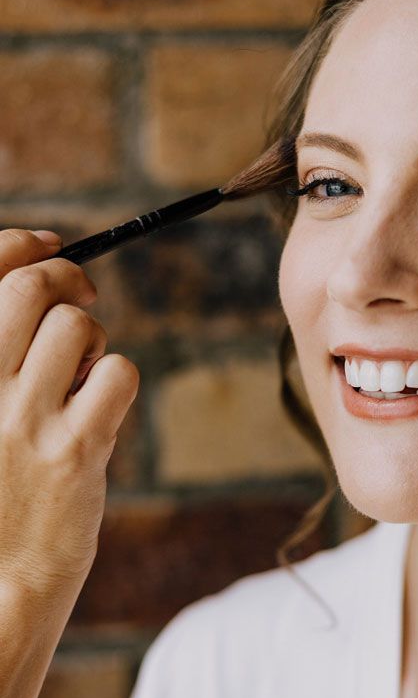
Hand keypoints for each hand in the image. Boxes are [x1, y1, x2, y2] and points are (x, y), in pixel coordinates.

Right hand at [0, 228, 138, 605]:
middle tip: (82, 301)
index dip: (22, 246)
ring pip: (76, 325)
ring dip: (92, 340)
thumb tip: (39, 279)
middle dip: (67, 280)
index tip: (52, 247)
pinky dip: (117, 380)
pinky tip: (99, 408)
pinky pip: (117, 373)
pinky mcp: (73, 450)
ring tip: (81, 376)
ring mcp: (20, 419)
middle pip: (29, 287)